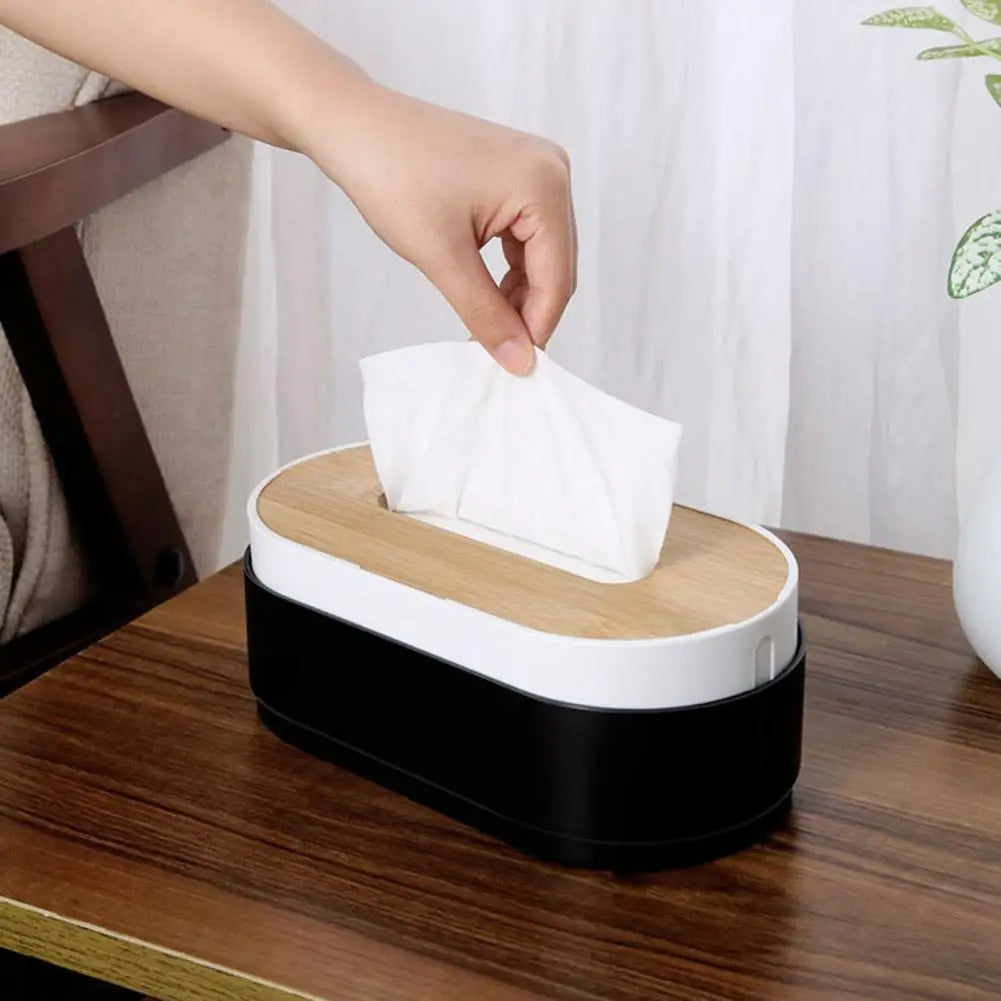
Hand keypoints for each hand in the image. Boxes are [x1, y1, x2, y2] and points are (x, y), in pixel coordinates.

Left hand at [303, 82, 577, 374]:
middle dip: (528, 314)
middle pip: (556, 267)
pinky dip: (508, 271)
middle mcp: (552, 171)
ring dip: (518, 296)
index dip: (537, 330)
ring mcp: (536, 170)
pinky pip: (526, 237)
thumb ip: (486, 314)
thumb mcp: (441, 256)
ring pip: (541, 256)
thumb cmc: (390, 176)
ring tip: (485, 329)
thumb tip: (521, 363)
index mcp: (544, 185)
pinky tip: (484, 295)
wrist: (353, 125)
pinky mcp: (517, 175)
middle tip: (498, 356)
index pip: (557, 278)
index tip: (514, 369)